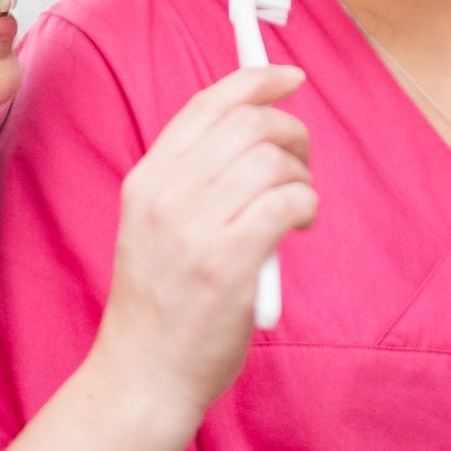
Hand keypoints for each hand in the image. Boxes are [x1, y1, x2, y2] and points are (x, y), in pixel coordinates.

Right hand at [90, 66, 315, 427]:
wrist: (143, 375)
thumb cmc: (161, 304)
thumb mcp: (156, 225)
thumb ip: (194, 180)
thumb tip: (257, 131)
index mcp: (147, 179)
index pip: (207, 104)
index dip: (256, 79)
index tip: (290, 76)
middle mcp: (166, 194)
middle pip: (249, 123)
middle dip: (291, 133)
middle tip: (301, 164)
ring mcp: (195, 227)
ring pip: (274, 160)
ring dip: (302, 178)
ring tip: (297, 207)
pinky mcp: (229, 262)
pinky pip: (288, 202)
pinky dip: (306, 206)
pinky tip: (299, 226)